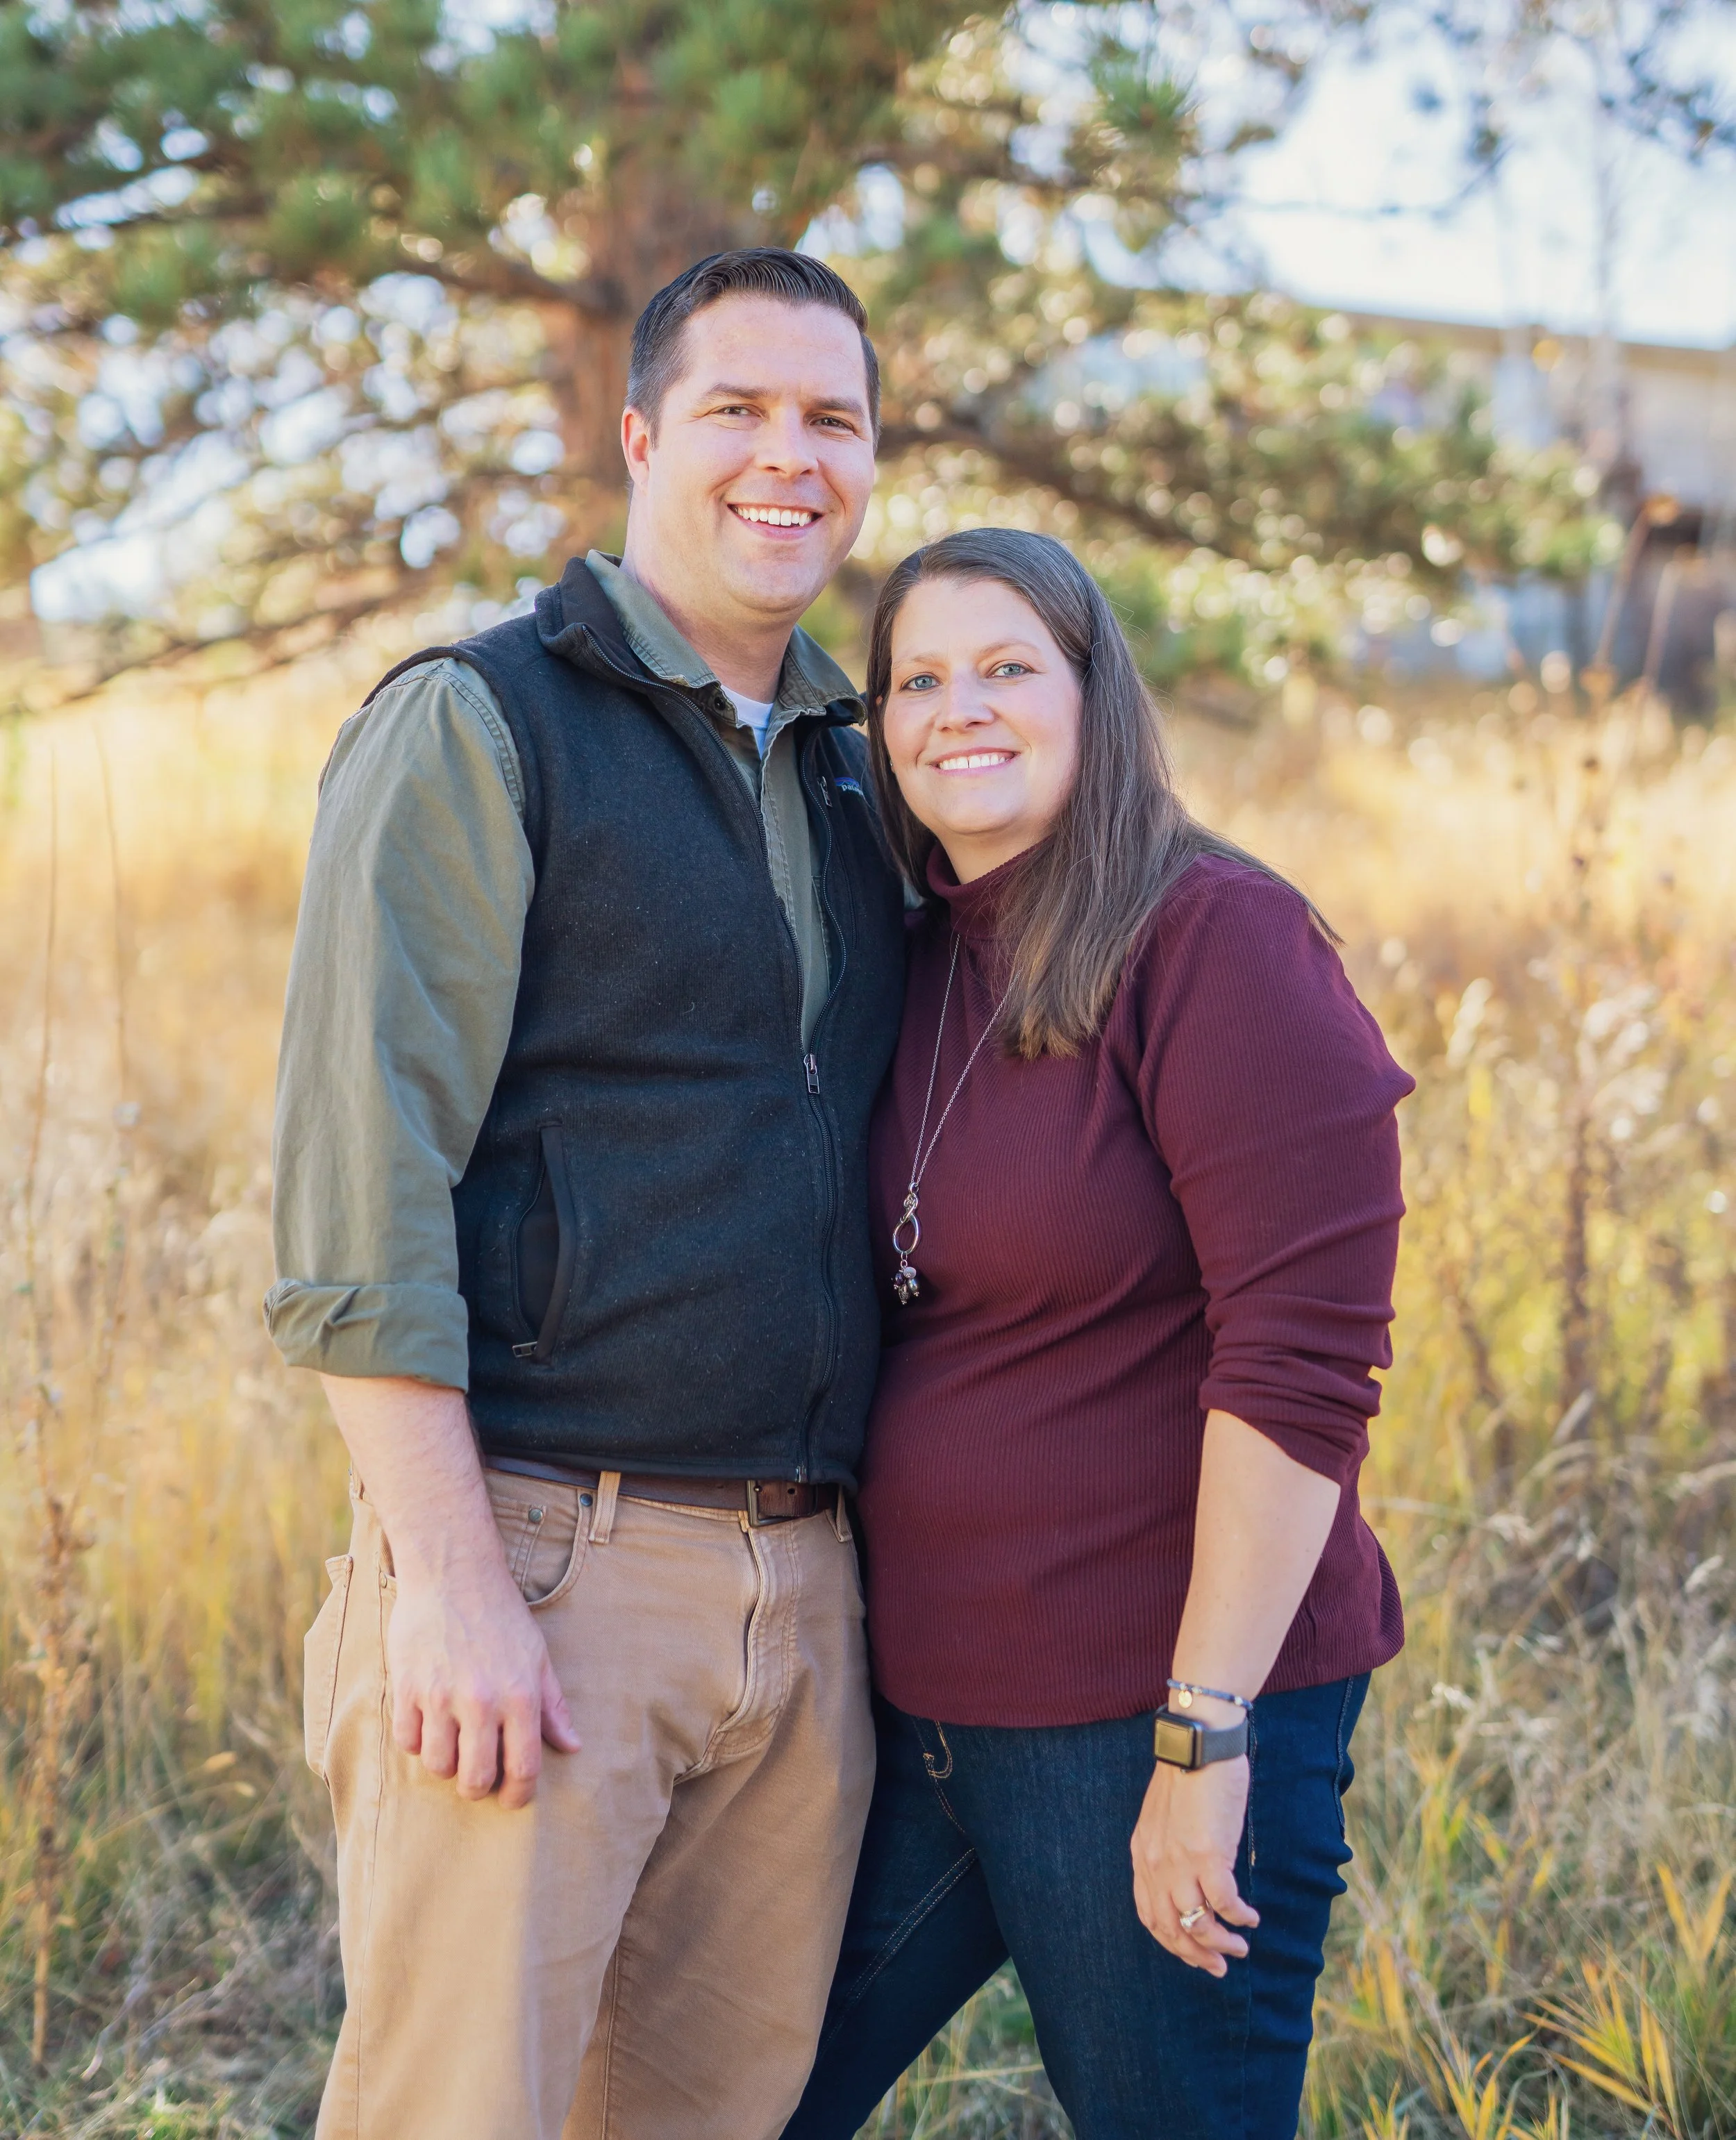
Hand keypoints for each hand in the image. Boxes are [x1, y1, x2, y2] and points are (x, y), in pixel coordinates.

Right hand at [386, 1556, 580, 1809]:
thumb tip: (573, 1746)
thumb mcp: (538, 1656)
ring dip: (446, 1764)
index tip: (511, 1797)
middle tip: (478, 1774)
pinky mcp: (407, 1687)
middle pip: (475, 1779)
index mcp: (520, 1695)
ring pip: (437, 1766)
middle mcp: (481, 1700)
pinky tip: (428, 1723)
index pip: (523, 1768)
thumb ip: (553, 1706)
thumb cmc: (501, 1615)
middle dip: (478, 1788)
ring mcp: (441, 1695)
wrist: (454, 1572)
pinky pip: (408, 1741)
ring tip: (452, 1744)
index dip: (518, 1795)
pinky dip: (417, 1741)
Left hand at [1130, 1751, 1257, 1975]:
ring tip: (1240, 1947)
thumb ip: (1168, 1851)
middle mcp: (1155, 1865)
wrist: (1197, 1746)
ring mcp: (1179, 1863)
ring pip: (1197, 1925)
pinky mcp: (1208, 1855)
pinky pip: (1225, 1902)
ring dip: (1221, 1944)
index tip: (1194, 1953)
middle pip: (1171, 1929)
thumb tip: (1191, 1882)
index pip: (1150, 1915)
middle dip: (1196, 1955)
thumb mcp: (1163, 1819)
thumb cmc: (1186, 1777)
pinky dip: (1239, 1917)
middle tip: (1219, 1967)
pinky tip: (1251, 1919)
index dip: (1172, 1942)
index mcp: (1142, 1855)